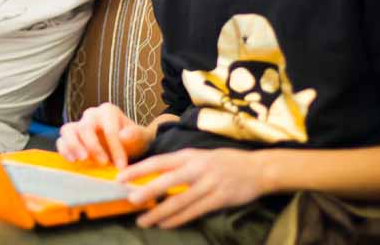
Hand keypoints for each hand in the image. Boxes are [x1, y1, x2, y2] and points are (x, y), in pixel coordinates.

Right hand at [56, 102, 153, 168]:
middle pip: (86, 127)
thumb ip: (134, 134)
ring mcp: (79, 124)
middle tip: (103, 163)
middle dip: (94, 147)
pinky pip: (61, 140)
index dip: (115, 147)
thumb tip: (123, 135)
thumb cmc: (132, 139)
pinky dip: (64, 150)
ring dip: (74, 146)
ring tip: (83, 159)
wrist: (125, 144)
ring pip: (68, 130)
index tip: (121, 165)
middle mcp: (91, 114)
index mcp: (108, 111)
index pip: (109, 128)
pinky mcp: (71, 136)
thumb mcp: (139, 137)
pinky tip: (73, 161)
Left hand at [117, 148, 277, 228]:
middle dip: (147, 191)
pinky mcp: (219, 198)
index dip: (139, 169)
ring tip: (144, 220)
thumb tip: (155, 177)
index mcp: (190, 155)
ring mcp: (209, 183)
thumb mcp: (202, 157)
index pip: (159, 161)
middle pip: (167, 181)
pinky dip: (179, 219)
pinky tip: (166, 224)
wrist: (258, 168)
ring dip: (160, 212)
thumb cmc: (226, 162)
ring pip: (179, 200)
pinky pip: (194, 211)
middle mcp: (198, 167)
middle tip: (130, 201)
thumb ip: (181, 165)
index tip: (121, 177)